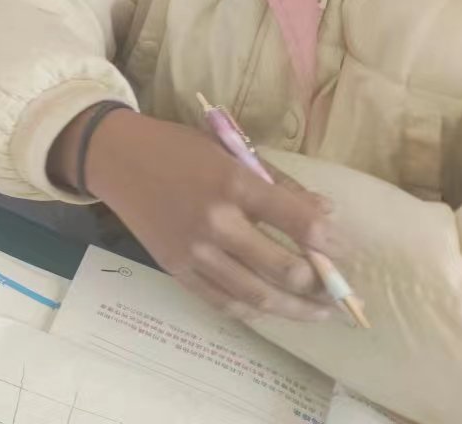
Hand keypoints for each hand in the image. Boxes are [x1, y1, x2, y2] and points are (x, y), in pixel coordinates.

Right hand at [59, 110, 338, 322]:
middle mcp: (215, 221)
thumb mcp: (229, 152)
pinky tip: (275, 310)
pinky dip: (256, 311)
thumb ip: (279, 185)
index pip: (296, 221)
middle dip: (320, 283)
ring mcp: (193, 251)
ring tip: (320, 312)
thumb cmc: (178, 149)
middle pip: (283, 268)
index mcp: (231, 183)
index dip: (329, 241)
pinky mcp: (176, 270)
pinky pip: (224, 302)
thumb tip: (327, 217)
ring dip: (297, 309)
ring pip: (258, 295)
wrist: (116, 159)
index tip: (345, 250)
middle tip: (337, 288)